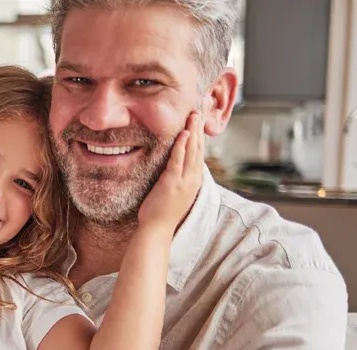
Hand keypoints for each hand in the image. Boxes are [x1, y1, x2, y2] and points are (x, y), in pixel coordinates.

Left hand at [138, 112, 205, 234]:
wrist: (157, 230)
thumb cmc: (162, 212)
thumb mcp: (174, 192)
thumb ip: (177, 178)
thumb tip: (175, 167)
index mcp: (193, 181)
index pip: (199, 154)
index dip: (199, 137)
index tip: (199, 123)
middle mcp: (192, 179)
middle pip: (199, 149)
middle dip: (199, 130)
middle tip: (199, 112)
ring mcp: (184, 181)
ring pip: (192, 152)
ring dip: (193, 132)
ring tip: (194, 116)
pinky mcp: (172, 183)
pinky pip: (178, 160)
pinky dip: (182, 146)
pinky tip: (184, 134)